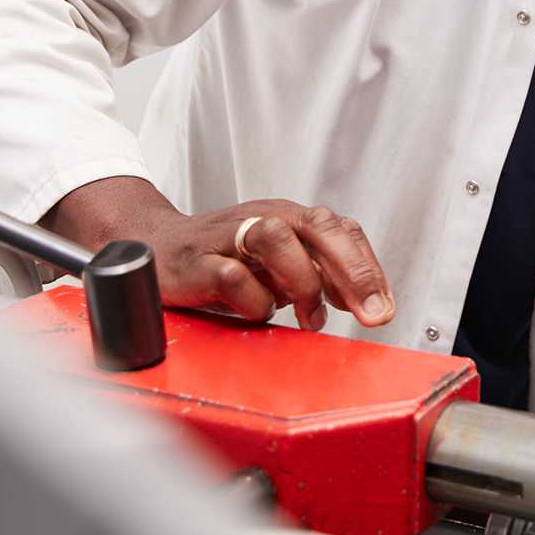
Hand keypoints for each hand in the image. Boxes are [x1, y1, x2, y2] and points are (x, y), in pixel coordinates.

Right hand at [44, 176, 394, 330]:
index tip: (383, 306)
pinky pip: (231, 276)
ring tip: (309, 317)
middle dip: (353, 271)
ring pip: (276, 238)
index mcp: (289, 216)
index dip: (369, 267)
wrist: (151, 246)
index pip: (342, 229)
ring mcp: (229, 235)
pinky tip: (256, 314)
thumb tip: (361, 298)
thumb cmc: (219, 257)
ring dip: (303, 282)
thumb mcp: (277, 263)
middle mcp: (264, 217)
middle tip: (371, 312)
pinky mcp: (196, 260)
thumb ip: (318, 275)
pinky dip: (252, 301)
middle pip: (319, 227)